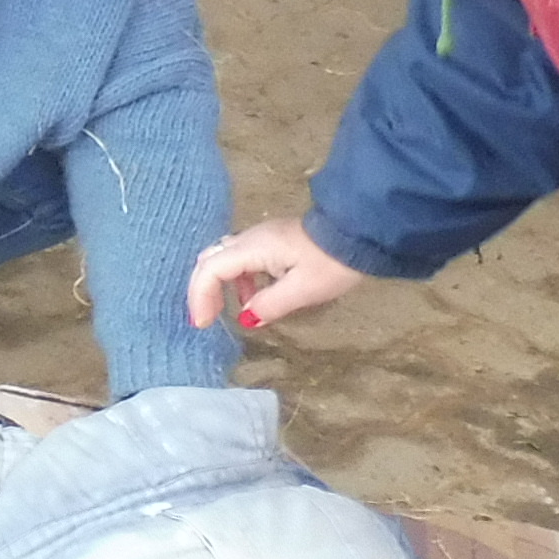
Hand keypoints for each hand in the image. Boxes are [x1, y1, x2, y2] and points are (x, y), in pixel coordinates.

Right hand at [188, 217, 368, 332]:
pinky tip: (255, 297)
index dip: (200, 297)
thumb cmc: (331, 263)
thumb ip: (269, 305)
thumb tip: (246, 318)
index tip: (204, 324)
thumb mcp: (302, 290)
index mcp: (253, 248)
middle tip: (207, 318)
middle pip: (209, 259)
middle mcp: (250, 238)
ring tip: (234, 311)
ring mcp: (261, 237)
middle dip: (202, 290)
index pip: (210, 269)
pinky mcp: (272, 240)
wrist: (358, 234)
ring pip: (223, 257)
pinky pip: (241, 258)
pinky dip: (238, 280)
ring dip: (220, 284)